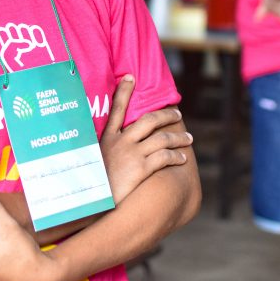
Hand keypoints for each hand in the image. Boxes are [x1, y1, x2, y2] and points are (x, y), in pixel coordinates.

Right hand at [100, 75, 191, 203]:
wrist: (91, 203)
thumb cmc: (92, 185)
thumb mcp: (91, 162)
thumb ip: (104, 152)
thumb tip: (111, 152)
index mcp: (106, 138)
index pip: (116, 109)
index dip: (123, 91)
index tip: (130, 77)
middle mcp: (119, 142)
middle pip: (148, 120)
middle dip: (166, 115)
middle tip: (177, 113)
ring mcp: (131, 154)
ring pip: (162, 138)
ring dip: (178, 137)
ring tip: (188, 139)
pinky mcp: (140, 169)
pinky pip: (165, 157)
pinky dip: (176, 156)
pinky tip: (182, 158)